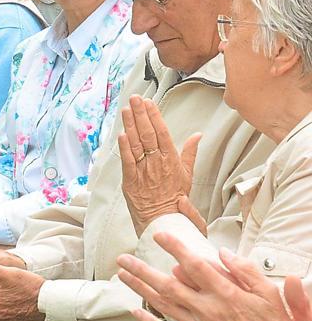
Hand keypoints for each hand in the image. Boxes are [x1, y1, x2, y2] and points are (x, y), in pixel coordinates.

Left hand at [117, 95, 200, 235]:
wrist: (164, 221)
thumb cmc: (176, 200)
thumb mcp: (188, 175)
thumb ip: (190, 153)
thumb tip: (198, 135)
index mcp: (172, 161)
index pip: (163, 133)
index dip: (155, 116)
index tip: (149, 102)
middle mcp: (158, 164)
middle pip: (148, 134)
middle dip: (141, 114)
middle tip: (135, 98)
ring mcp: (144, 172)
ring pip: (136, 144)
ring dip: (130, 125)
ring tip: (126, 109)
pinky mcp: (131, 182)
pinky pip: (128, 162)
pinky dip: (124, 148)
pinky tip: (121, 134)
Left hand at [117, 232, 308, 320]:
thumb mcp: (268, 294)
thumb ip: (245, 270)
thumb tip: (222, 253)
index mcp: (225, 294)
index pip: (194, 265)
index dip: (175, 248)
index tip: (160, 236)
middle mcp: (207, 310)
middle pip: (167, 284)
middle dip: (142, 269)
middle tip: (123, 258)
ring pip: (162, 304)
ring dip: (140, 288)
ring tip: (122, 275)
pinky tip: (135, 311)